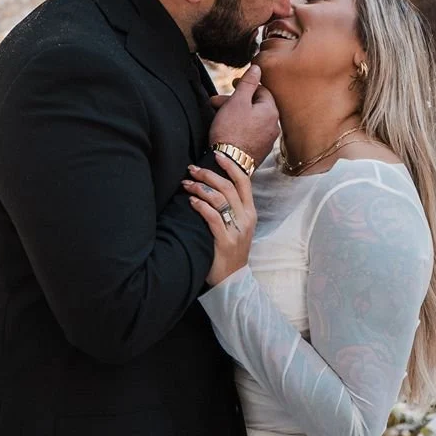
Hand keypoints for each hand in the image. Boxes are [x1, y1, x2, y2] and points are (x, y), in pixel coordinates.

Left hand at [183, 153, 255, 285]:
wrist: (232, 281)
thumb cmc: (229, 249)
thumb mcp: (236, 226)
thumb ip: (230, 206)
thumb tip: (213, 183)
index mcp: (250, 212)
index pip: (244, 182)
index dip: (230, 166)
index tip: (216, 154)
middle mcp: (246, 219)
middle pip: (228, 187)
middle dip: (208, 174)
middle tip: (192, 169)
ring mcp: (237, 231)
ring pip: (220, 200)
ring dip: (200, 187)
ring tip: (186, 184)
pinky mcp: (225, 243)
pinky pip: (212, 218)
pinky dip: (201, 206)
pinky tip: (191, 200)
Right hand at [208, 65, 278, 164]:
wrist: (228, 163)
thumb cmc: (231, 131)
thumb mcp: (237, 101)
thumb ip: (248, 83)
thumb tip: (258, 67)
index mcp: (271, 111)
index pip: (261, 90)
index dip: (245, 85)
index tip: (232, 84)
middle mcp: (274, 126)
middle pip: (254, 105)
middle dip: (235, 101)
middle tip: (216, 102)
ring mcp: (268, 140)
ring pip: (251, 119)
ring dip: (235, 114)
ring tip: (217, 116)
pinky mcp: (260, 151)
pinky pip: (251, 132)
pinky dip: (239, 127)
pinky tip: (227, 129)